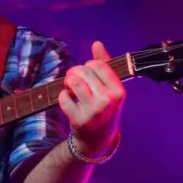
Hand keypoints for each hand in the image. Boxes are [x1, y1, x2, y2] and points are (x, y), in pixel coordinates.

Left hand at [57, 41, 125, 156]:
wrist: (99, 139)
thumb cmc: (105, 109)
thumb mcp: (111, 89)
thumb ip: (105, 65)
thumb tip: (96, 43)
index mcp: (119, 91)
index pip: (98, 65)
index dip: (88, 65)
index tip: (87, 71)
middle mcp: (108, 100)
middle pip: (83, 71)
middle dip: (75, 71)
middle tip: (73, 78)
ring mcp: (93, 111)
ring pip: (73, 82)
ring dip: (68, 81)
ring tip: (70, 86)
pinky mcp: (78, 119)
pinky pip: (63, 97)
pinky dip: (63, 96)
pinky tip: (68, 100)